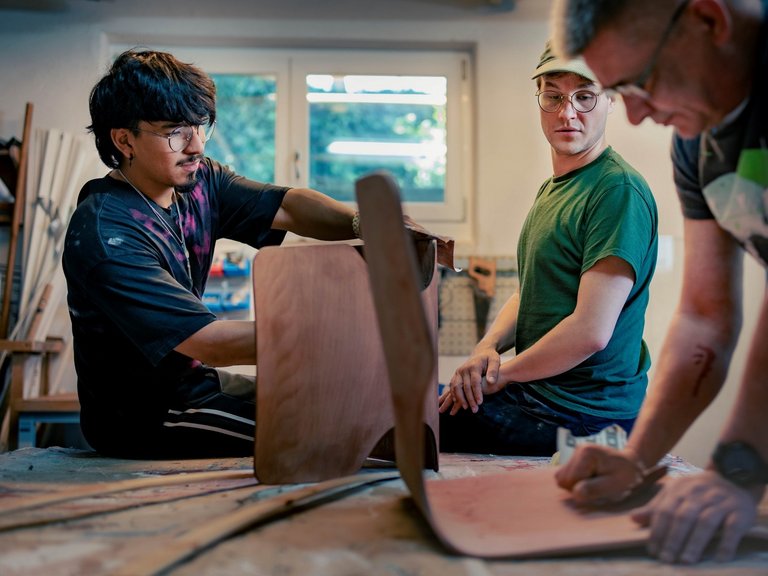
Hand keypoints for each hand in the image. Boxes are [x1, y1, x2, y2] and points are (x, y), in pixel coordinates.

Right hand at [439, 345, 501, 414]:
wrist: (481, 352)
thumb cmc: (490, 357)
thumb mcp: (495, 360)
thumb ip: (493, 370)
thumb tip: (490, 382)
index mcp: (474, 366)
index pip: (474, 382)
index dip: (477, 393)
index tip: (480, 402)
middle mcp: (464, 369)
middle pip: (464, 386)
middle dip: (469, 399)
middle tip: (475, 410)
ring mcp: (458, 372)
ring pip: (456, 387)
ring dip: (460, 399)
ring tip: (465, 408)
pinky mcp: (456, 375)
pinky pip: (452, 386)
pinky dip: (454, 395)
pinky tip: (457, 403)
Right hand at [555, 444, 644, 503]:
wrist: (632, 465)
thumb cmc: (626, 476)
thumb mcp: (614, 486)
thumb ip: (594, 489)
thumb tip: (575, 494)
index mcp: (586, 453)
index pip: (571, 480)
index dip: (583, 489)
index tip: (600, 487)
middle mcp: (578, 449)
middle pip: (563, 479)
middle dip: (578, 487)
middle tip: (598, 486)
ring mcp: (575, 453)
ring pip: (562, 478)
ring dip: (576, 485)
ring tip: (595, 482)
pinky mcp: (574, 459)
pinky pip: (565, 476)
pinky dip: (575, 482)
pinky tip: (590, 480)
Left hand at [631, 471, 762, 563]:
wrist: (734, 479)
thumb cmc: (698, 492)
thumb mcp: (675, 494)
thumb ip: (656, 507)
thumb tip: (633, 518)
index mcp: (679, 488)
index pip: (665, 510)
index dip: (657, 531)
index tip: (653, 551)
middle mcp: (699, 492)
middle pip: (683, 517)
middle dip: (673, 539)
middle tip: (667, 559)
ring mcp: (720, 500)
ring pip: (705, 522)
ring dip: (695, 543)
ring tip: (686, 561)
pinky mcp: (740, 510)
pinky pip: (732, 527)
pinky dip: (726, 543)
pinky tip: (719, 558)